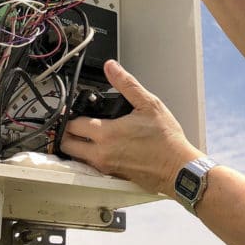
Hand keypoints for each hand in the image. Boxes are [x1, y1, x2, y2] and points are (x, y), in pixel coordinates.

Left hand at [60, 59, 203, 195]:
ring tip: (86, 134)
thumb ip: (126, 84)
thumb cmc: (166, 139)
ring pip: (77, 157)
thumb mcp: (148, 104)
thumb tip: (112, 67)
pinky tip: (101, 146)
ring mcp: (106, 167)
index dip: (69, 115)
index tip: (72, 110)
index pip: (72, 125)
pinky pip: (91, 166)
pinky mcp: (112, 176)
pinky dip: (89, 157)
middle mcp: (101, 153)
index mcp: (107, 133)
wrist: (178, 168)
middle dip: (66, 132)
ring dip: (76, 146)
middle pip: (66, 145)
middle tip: (74, 123)